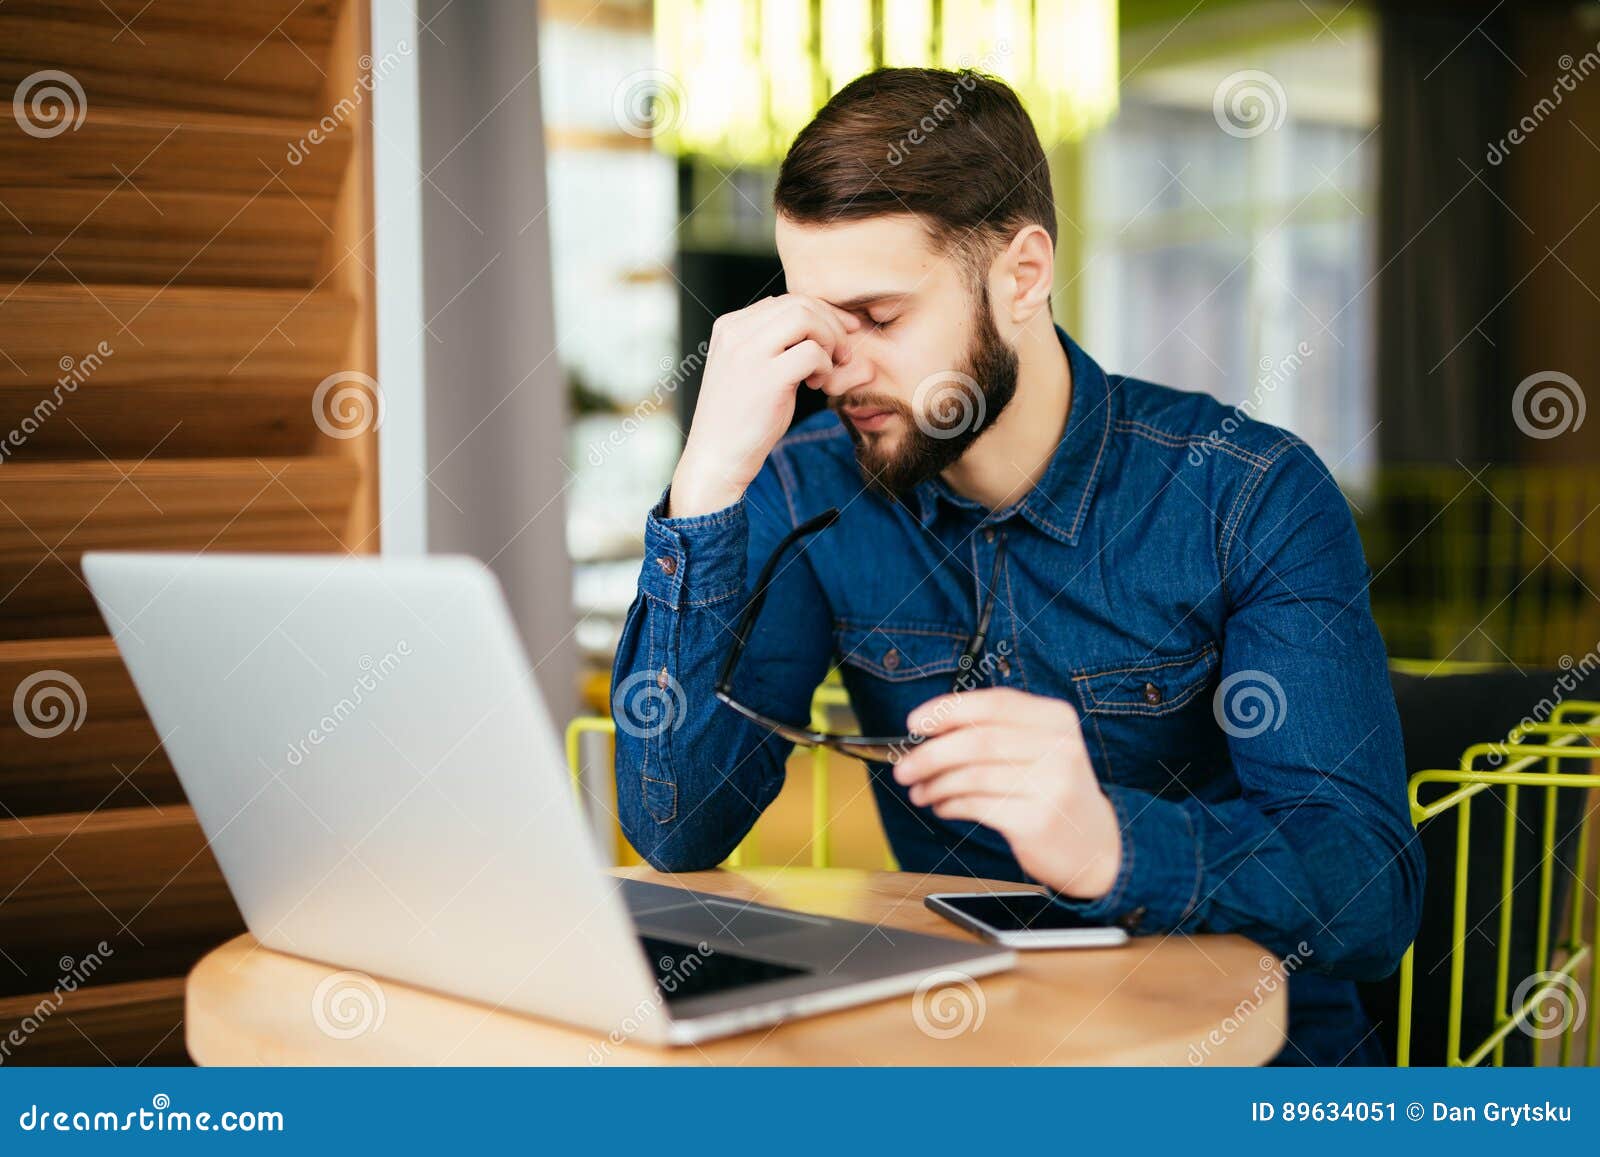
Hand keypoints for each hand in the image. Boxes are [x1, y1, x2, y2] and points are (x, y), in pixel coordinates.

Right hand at [670, 294, 859, 516]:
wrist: (716, 457)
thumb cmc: (738, 417)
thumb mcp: (748, 368)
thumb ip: (770, 342)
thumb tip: (813, 318)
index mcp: (729, 326)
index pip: (784, 300)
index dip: (821, 312)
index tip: (841, 332)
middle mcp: (735, 332)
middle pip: (799, 303)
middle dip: (831, 323)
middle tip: (843, 351)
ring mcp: (749, 353)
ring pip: (806, 318)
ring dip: (829, 340)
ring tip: (829, 367)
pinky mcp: (767, 377)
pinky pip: (812, 352)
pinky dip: (825, 365)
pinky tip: (817, 384)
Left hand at [893, 688, 1121, 900]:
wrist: (1097, 845)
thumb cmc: (1052, 790)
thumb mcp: (1040, 748)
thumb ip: (995, 732)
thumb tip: (929, 732)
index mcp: (1055, 718)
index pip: (992, 704)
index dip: (946, 710)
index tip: (914, 723)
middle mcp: (1058, 747)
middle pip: (976, 741)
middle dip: (930, 754)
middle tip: (903, 768)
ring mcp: (1051, 784)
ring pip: (972, 775)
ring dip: (935, 784)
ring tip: (921, 792)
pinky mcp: (1038, 820)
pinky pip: (978, 806)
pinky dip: (950, 804)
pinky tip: (943, 806)